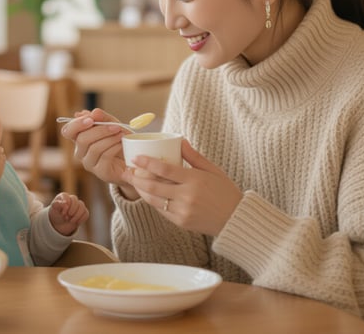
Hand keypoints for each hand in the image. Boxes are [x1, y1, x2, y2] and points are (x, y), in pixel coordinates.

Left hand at [48, 193, 88, 235]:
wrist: (60, 223)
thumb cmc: (56, 213)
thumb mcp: (53, 209)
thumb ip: (57, 204)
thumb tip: (65, 203)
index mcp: (64, 196)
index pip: (67, 197)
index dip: (66, 206)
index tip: (62, 214)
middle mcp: (72, 199)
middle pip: (75, 201)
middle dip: (71, 211)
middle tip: (66, 217)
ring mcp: (79, 205)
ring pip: (82, 207)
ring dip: (76, 216)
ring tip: (70, 221)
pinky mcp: (83, 211)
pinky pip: (86, 214)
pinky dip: (81, 219)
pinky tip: (76, 222)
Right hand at [60, 108, 136, 197]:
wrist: (131, 160)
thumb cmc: (119, 141)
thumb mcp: (113, 125)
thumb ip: (103, 118)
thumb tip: (92, 112)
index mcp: (79, 138)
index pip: (68, 131)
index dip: (76, 124)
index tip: (91, 119)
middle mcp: (80, 152)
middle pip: (82, 139)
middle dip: (100, 130)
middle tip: (116, 126)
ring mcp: (89, 163)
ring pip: (94, 148)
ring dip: (110, 138)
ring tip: (121, 134)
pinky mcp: (100, 171)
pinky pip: (105, 156)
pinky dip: (114, 147)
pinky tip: (121, 143)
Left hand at [121, 139, 242, 235]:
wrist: (235, 219)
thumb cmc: (225, 191)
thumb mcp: (213, 170)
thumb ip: (194, 156)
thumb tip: (180, 140)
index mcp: (194, 180)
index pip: (165, 169)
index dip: (147, 163)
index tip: (136, 158)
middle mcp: (186, 196)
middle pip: (154, 186)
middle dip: (137, 178)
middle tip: (127, 170)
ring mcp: (183, 211)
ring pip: (154, 200)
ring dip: (141, 190)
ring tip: (133, 181)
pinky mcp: (181, 222)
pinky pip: (162, 210)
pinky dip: (153, 201)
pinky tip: (148, 194)